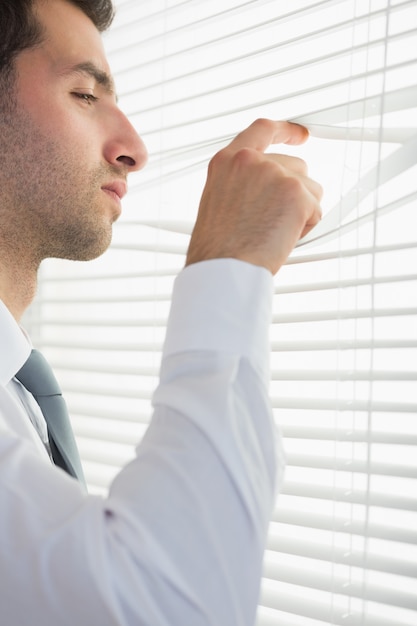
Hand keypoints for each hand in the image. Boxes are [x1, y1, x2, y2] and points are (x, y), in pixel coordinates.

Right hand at [186, 119, 322, 274]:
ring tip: (272, 233)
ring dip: (300, 212)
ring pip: (310, 189)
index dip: (286, 131)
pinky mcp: (297, 193)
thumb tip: (270, 190)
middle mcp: (252, 161)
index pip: (263, 130)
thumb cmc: (217, 248)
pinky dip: (306, 229)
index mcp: (228, 162)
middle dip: (296, 193)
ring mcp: (276, 174)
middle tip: (277, 221)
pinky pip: (316, 211)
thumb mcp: (219, 202)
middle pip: (296, 166)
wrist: (222, 267)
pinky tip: (281, 240)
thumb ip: (244, 185)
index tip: (300, 135)